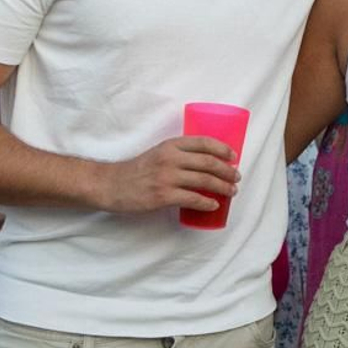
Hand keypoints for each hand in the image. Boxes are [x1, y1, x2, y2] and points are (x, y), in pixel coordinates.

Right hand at [92, 136, 238, 214]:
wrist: (111, 184)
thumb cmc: (137, 170)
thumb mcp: (158, 153)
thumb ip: (179, 154)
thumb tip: (208, 163)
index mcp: (171, 145)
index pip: (203, 142)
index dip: (222, 148)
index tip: (233, 156)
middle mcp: (170, 158)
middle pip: (208, 162)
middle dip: (227, 170)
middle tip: (236, 177)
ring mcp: (167, 177)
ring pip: (204, 181)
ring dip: (222, 187)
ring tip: (231, 191)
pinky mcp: (163, 196)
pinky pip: (192, 199)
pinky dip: (207, 203)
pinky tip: (214, 205)